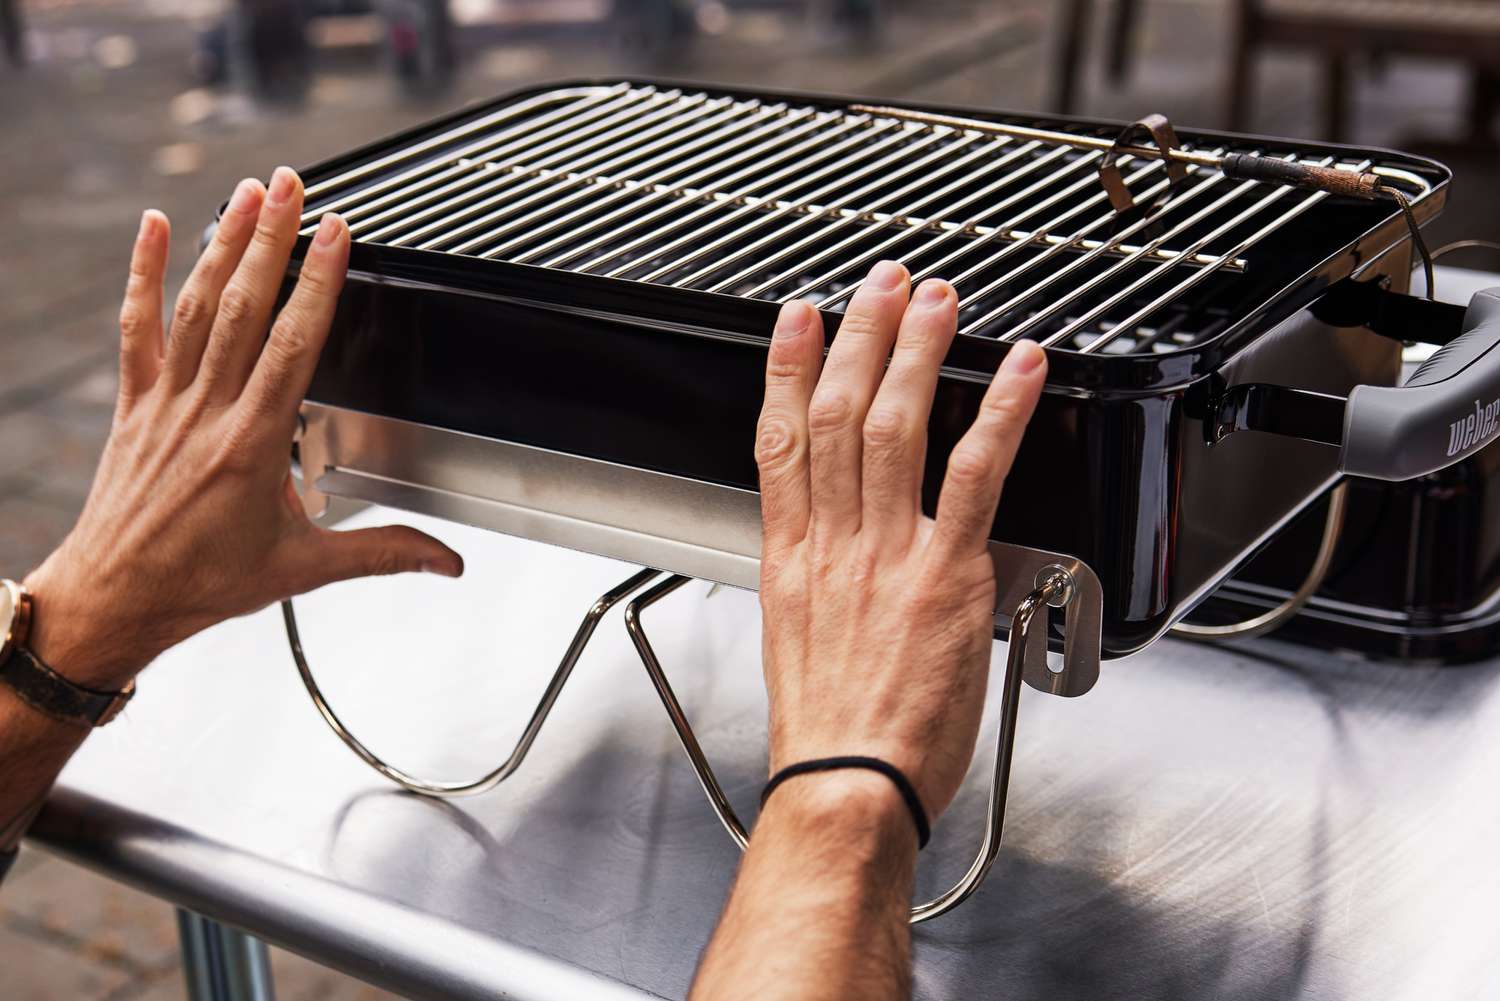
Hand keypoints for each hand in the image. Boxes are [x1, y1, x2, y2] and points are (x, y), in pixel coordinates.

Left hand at [23, 168, 462, 690]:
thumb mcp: (304, 570)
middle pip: (242, 308)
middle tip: (291, 184)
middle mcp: (206, 413)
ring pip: (195, 307)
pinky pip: (138, 328)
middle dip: (270, 238)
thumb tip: (446, 559)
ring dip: (223, 243)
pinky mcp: (136, 404)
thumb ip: (382, 553)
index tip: (334, 234)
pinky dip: (144, 273)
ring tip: (247, 192)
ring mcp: (165, 402)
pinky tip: (155, 226)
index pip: (291, 346)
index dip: (316, 283)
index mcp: (251, 447)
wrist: (115, 599)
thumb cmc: (201, 583)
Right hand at [755, 260, 1045, 823]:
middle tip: (882, 285)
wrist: (849, 783)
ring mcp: (887, 553)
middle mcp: (834, 543)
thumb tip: (848, 557)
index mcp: (794, 557)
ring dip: (917, 353)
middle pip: (836, 413)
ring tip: (937, 301)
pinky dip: (999, 415)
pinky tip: (1018, 371)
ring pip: (894, 428)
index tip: (797, 321)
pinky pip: (976, 476)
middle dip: (859, 337)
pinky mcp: (946, 575)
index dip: (786, 368)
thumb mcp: (803, 641)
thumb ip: (824, 581)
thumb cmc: (833, 731)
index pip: (781, 439)